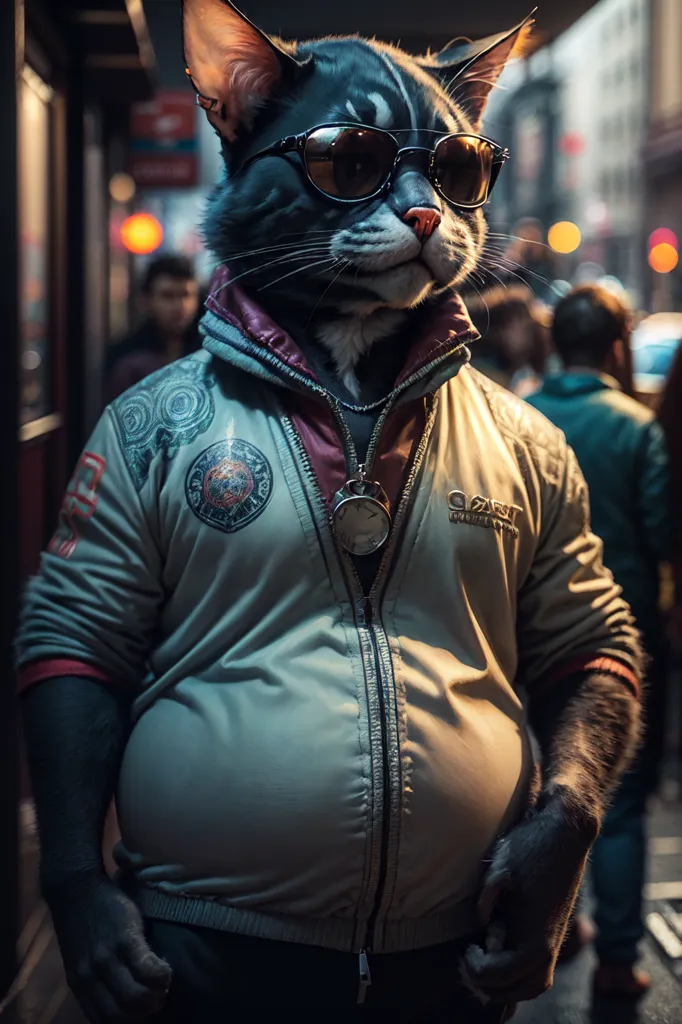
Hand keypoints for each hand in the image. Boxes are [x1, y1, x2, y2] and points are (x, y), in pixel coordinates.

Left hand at [44, 873, 171, 1022]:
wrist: (75, 888)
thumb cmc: (84, 922)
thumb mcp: (82, 958)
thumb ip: (97, 979)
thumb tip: (120, 998)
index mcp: (80, 984)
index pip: (103, 1020)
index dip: (127, 1022)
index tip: (141, 1012)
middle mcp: (91, 977)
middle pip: (122, 1014)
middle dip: (145, 1013)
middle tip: (157, 1000)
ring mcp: (107, 958)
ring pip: (136, 997)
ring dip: (156, 997)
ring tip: (163, 985)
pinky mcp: (124, 938)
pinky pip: (147, 969)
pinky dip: (161, 976)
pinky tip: (166, 970)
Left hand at [461, 798, 594, 1004]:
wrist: (565, 831)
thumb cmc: (531, 846)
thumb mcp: (500, 868)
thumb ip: (486, 899)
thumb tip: (482, 923)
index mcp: (536, 937)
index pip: (500, 975)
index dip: (477, 969)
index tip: (467, 947)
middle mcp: (549, 945)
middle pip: (521, 990)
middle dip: (492, 987)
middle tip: (470, 965)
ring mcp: (555, 939)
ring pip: (535, 984)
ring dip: (509, 986)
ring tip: (485, 968)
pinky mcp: (554, 930)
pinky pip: (541, 968)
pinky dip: (521, 975)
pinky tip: (501, 957)